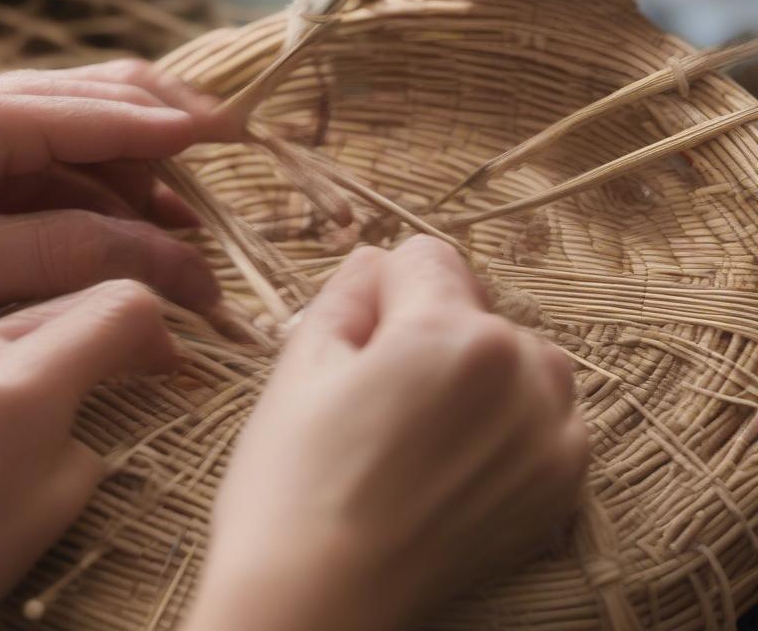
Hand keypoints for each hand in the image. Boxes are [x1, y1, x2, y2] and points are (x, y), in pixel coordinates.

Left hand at [0, 60, 232, 383]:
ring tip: (188, 229)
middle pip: (97, 99)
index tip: (241, 136)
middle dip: (167, 133)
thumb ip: (58, 252)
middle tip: (229, 169)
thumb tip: (162, 254)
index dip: (174, 124)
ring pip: (81, 136)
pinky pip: (51, 172)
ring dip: (138, 176)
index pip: (97, 109)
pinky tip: (130, 231)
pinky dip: (98, 198)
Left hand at [0, 282, 174, 630]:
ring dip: (68, 334)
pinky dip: (19, 356)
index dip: (163, 328)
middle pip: (74, 294)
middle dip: (121, 319)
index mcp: (23, 380)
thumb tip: (86, 425)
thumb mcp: (41, 520)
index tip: (171, 363)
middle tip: (143, 361)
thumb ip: (84, 448)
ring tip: (80, 381)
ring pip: (26, 316)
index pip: (122, 303)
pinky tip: (8, 403)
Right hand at [186, 237, 588, 630]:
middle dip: (431, 326)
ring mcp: (549, 434)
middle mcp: (518, 371)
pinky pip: (550, 414)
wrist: (316, 604)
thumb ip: (348, 293)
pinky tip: (459, 456)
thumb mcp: (301, 364)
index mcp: (449, 331)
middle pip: (475, 304)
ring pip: (522, 355)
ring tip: (426, 421)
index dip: (383, 287)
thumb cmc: (293, 483)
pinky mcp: (560, 486)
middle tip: (381, 391)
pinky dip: (513, 417)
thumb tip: (376, 260)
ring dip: (483, 367)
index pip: (427, 256)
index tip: (360, 335)